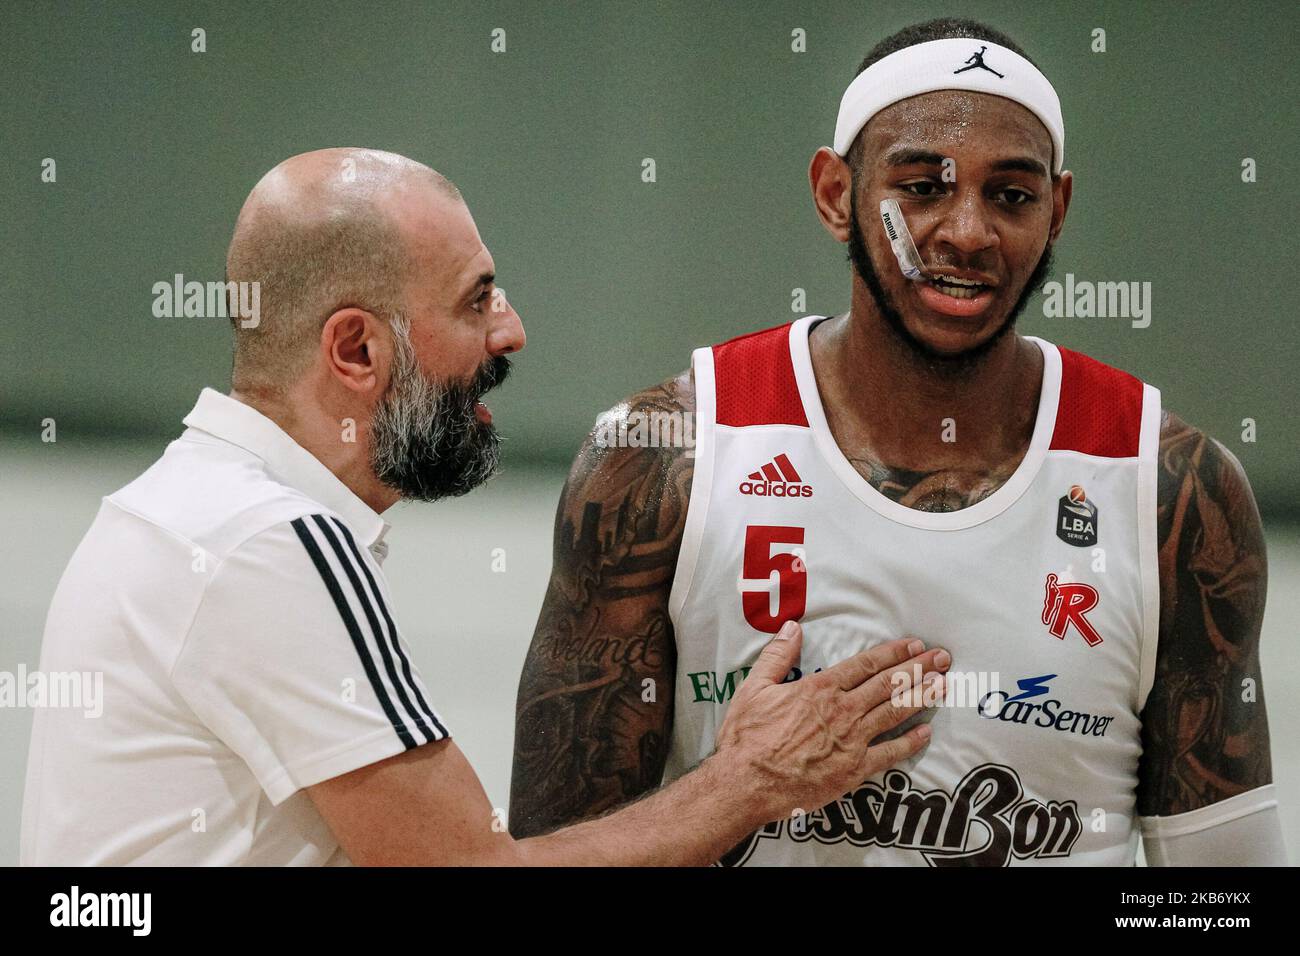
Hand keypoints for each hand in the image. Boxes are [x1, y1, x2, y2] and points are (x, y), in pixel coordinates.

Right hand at [713, 621, 947, 825]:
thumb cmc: (747, 737)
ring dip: (921, 697)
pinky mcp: (854, 769)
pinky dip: (910, 743)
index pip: (865, 664)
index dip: (893, 652)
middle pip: (888, 684)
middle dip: (918, 668)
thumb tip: (792, 628)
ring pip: (895, 713)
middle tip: (942, 658)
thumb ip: (777, 656)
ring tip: (943, 684)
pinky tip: (926, 733)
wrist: (746, 783)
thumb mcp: (754, 687)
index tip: (914, 644)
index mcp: (820, 688)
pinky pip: (890, 754)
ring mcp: (852, 740)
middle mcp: (842, 710)